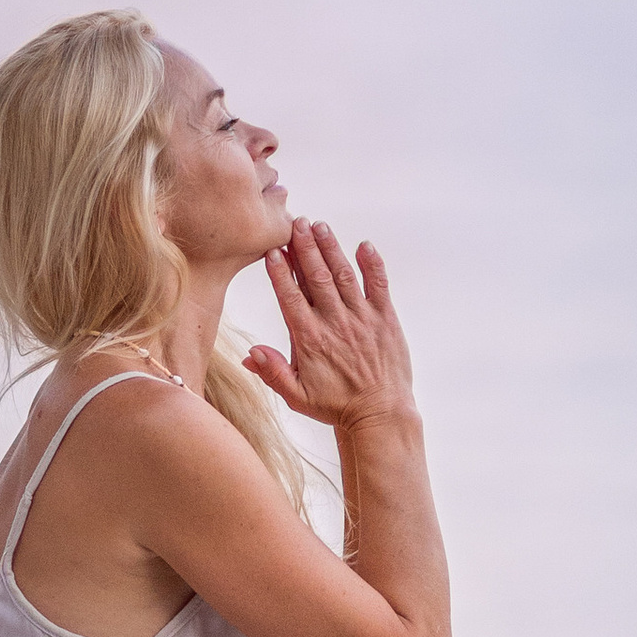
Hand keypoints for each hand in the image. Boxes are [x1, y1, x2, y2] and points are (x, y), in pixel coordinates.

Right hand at [244, 221, 417, 431]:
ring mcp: (362, 319)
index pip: (291, 297)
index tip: (273, 249)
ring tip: (319, 225)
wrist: (380, 415)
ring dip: (331, 248)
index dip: (281, 271)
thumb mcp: (296, 396)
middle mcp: (335, 323)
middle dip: (305, 248)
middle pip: (317, 277)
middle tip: (296, 222)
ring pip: (344, 275)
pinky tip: (364, 245)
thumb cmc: (335, 406)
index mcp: (310, 339)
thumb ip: (272, 372)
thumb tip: (250, 353)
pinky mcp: (386, 320)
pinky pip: (379, 286)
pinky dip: (372, 265)